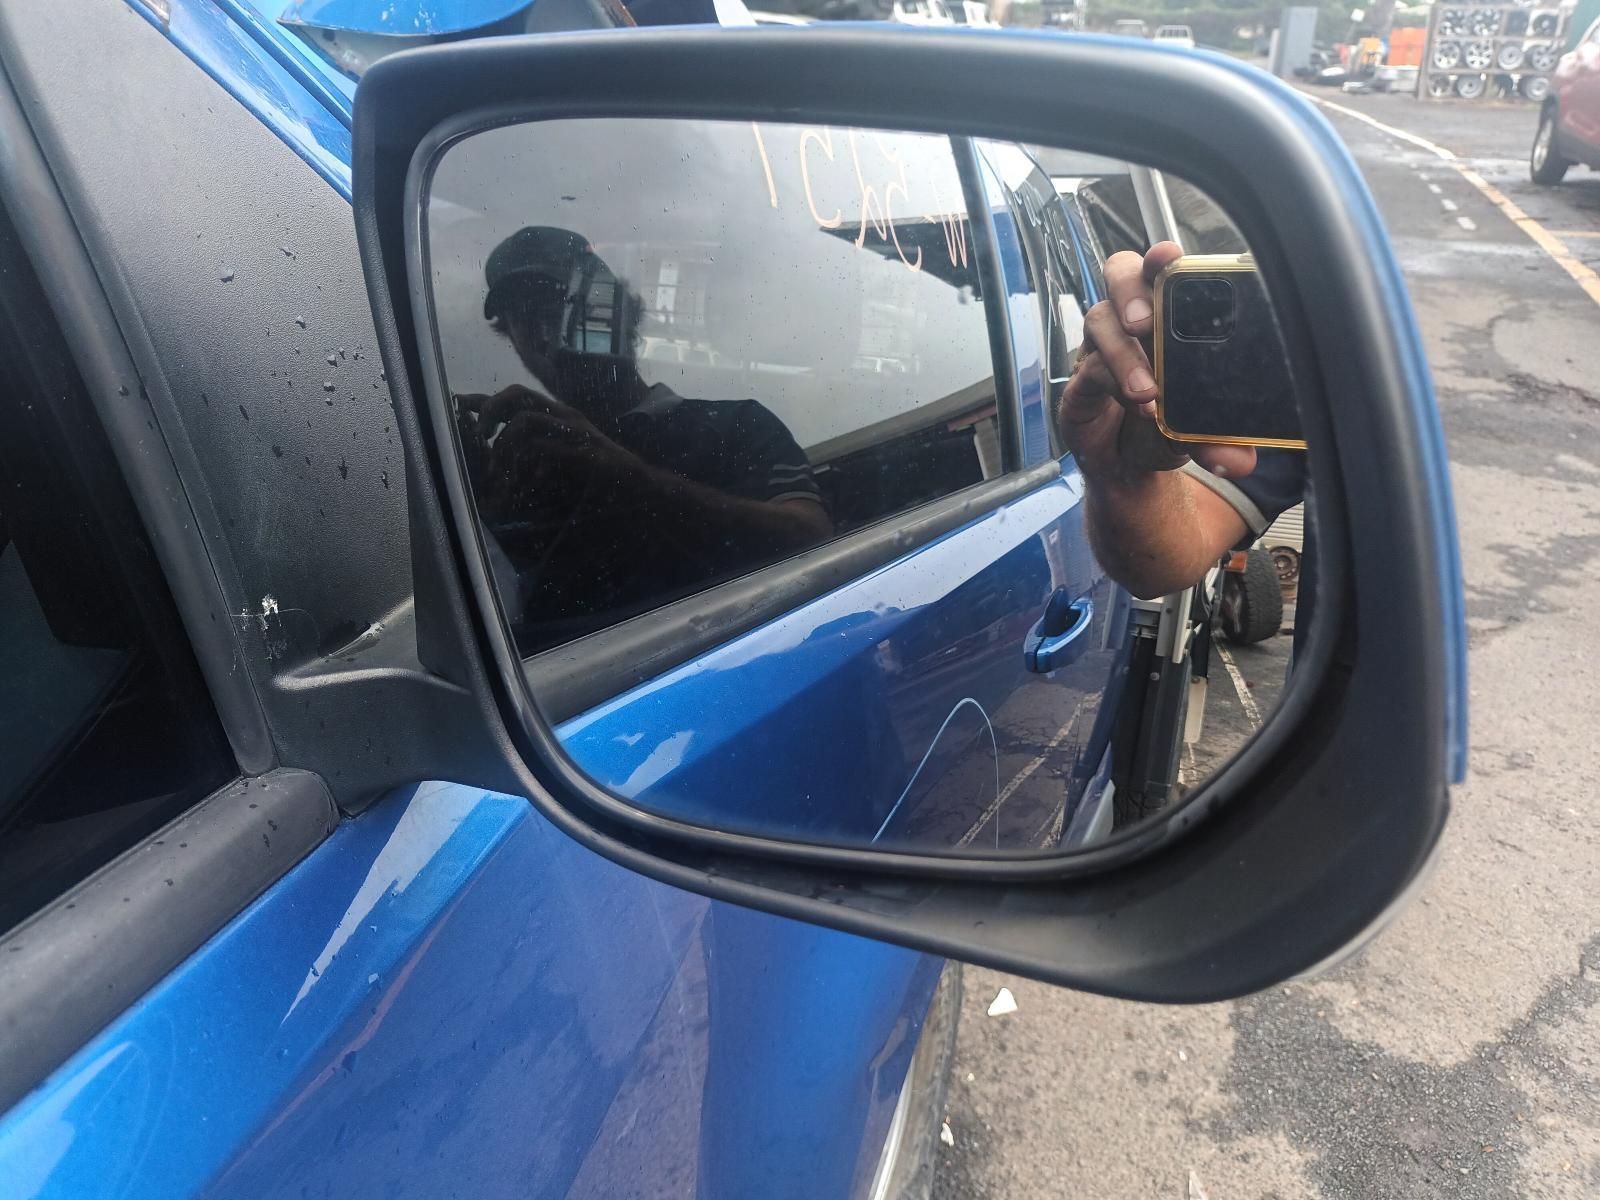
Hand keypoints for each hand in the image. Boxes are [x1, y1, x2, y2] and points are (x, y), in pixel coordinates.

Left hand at [457, 385, 650, 519]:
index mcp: (558, 415)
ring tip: (499, 469)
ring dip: (505, 443)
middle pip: (518, 393)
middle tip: (480, 437)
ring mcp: (576, 432)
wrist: (639, 486)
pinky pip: (547, 449)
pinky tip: (527, 483)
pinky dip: (530, 465)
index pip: (516, 395)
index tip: (458, 404)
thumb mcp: (561, 457)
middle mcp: (565, 416)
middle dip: (490, 410)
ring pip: (526, 419)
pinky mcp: (585, 453)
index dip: (486, 398)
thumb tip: (499, 454)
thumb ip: (535, 450)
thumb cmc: (598, 475)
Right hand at [1058, 242, 1256, 485]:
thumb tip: (1240, 462)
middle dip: (1131, 288)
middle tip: (1144, 322)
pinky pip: (1087, 367)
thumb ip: (1220, 441)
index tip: (1169, 255)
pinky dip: (1113, 382)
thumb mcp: (1200, 432)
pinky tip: (1137, 403)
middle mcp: (1130, 321)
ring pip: (1099, 319)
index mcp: (1167, 316)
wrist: (1128, 467)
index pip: (1163, 271)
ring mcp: (1101, 347)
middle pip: (1120, 274)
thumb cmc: (1165, 427)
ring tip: (1147, 390)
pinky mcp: (1079, 380)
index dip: (1162, 258)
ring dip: (1123, 353)